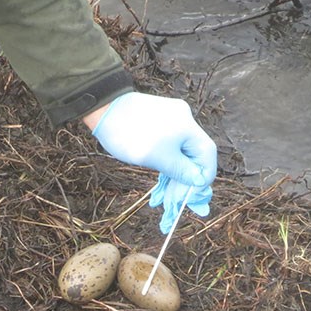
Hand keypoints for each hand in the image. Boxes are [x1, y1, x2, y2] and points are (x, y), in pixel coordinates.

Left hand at [87, 91, 216, 232]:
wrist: (103, 109)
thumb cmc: (129, 134)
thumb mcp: (158, 158)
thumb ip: (181, 171)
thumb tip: (199, 181)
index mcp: (188, 126)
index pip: (207, 155)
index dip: (203, 177)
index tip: (191, 197)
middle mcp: (184, 120)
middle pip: (194, 154)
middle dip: (186, 180)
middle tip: (174, 201)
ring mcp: (172, 120)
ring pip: (181, 152)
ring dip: (175, 174)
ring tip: (165, 196)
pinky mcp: (159, 122)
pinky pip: (170, 146)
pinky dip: (168, 163)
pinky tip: (162, 180)